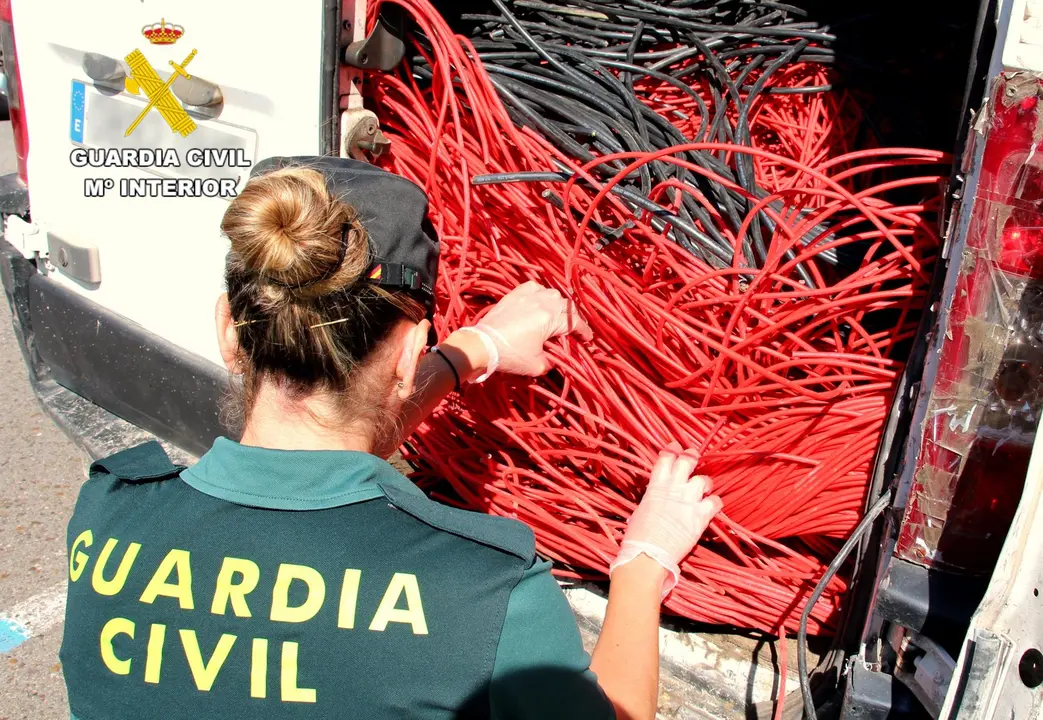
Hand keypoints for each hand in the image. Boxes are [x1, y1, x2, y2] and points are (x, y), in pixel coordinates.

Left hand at [457, 281, 592, 379]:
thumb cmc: (510, 355)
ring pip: (553, 293)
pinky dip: (541, 293)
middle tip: (573, 330)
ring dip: (559, 304)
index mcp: (551, 319)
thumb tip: (554, 358)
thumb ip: (552, 360)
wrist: (482, 345)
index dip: (584, 331)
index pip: (575, 323)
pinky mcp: (515, 294)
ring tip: (558, 315)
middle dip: (574, 319)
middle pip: (567, 306)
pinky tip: (540, 301)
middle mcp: (543, 302)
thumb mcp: (537, 365)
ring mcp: (528, 296)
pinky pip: (534, 287)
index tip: (587, 339)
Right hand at [610, 443, 722, 596]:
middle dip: (691, 456)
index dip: (672, 450)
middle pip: (687, 461)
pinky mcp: (700, 517)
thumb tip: (656, 498)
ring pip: (703, 480)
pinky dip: (714, 503)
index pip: (666, 458)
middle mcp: (674, 489)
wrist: (648, 555)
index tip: (675, 447)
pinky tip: (711, 507)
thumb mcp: (641, 510)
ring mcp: (688, 502)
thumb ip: (652, 498)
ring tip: (703, 488)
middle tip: (693, 457)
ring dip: (704, 483)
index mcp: (655, 486)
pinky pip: (715, 502)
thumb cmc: (638, 536)